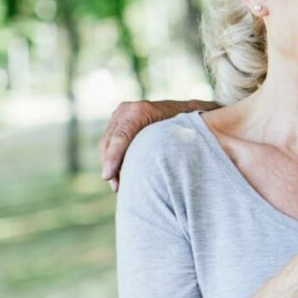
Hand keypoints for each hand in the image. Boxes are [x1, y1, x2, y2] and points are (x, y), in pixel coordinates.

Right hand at [99, 99, 216, 190]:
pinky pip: (109, 142)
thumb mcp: (189, 129)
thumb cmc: (191, 124)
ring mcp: (120, 114)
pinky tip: (119, 176)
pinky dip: (112, 158)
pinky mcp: (118, 122)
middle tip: (117, 187)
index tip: (109, 177)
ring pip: (106, 143)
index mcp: (141, 110)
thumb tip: (189, 154)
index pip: (120, 136)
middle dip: (110, 165)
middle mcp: (127, 109)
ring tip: (118, 186)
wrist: (189, 111)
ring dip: (109, 164)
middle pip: (109, 141)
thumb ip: (186, 139)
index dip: (113, 158)